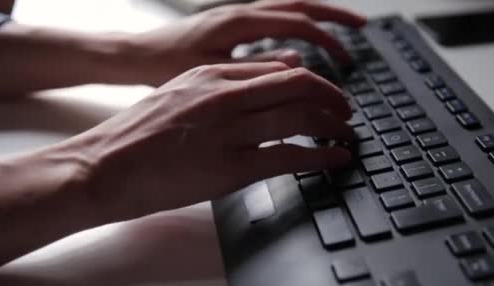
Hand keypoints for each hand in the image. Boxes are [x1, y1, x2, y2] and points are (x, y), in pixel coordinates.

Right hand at [70, 62, 352, 221]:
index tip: (327, 95)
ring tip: (347, 134)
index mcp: (211, 76)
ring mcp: (227, 130)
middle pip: (299, 85)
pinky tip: (337, 159)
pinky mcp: (228, 168)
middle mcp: (223, 95)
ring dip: (334, 124)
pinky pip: (290, 155)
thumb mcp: (180, 94)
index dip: (314, 82)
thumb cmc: (137, 135)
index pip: (280, 69)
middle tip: (347, 112)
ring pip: (300, 115)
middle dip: (333, 98)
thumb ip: (226, 84)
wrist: (100, 167)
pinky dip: (322, 155)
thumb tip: (273, 75)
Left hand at [122, 0, 365, 85]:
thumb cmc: (164, 65)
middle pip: (298, 5)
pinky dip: (295, 25)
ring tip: (341, 29)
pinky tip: (301, 42)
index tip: (347, 59)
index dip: (327, 40)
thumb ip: (256, 68)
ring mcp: (235, 16)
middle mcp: (240, 12)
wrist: (133, 56)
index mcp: (239, 22)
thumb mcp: (211, 71)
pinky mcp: (230, 26)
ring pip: (286, 8)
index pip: (297, 23)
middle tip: (361, 28)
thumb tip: (296, 60)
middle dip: (333, 15)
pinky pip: (272, 18)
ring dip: (316, 16)